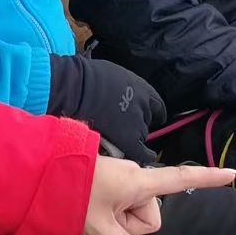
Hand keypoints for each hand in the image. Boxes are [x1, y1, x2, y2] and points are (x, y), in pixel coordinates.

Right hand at [46, 54, 165, 164]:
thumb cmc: (89, 78)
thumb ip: (123, 88)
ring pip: (142, 135)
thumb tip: (120, 91)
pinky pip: (141, 152)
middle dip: (139, 123)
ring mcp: (137, 123)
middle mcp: (144, 106)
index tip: (152, 116)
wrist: (79, 89)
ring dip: (134, 137)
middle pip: (148, 120)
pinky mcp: (128, 138)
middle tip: (127, 126)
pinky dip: (143, 155)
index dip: (152, 112)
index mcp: (142, 89)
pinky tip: (142, 157)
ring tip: (122, 139)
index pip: (157, 106)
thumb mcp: (115, 76)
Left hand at [86, 157, 235, 234]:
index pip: (182, 179)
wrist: (38, 172)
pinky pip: (122, 202)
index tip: (232, 174)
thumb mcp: (99, 228)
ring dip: (119, 218)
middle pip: (150, 213)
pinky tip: (91, 208)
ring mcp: (123, 175)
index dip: (208, 179)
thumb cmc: (71, 196)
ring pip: (134, 210)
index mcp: (139, 182)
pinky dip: (111, 211)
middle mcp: (135, 175)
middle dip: (132, 224)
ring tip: (93, 213)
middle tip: (104, 221)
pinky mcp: (111, 177)